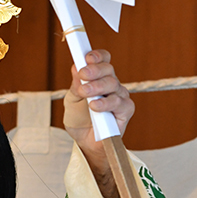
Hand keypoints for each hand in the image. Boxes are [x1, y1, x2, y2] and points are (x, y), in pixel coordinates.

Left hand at [64, 50, 133, 176]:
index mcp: (98, 77)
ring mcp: (120, 96)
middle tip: (83, 73)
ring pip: (113, 85)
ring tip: (85, 93)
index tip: (87, 57)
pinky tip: (95, 106)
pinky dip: (106, 104)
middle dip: (94, 70)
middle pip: (108, 70)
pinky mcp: (126, 111)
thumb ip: (75, 85)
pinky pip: (119, 103)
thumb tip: (76, 67)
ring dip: (97, 87)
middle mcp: (111, 84)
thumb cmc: (79, 119)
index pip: (103, 60)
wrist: (84, 141)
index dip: (97, 56)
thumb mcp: (71, 100)